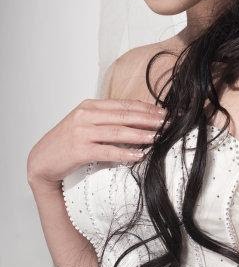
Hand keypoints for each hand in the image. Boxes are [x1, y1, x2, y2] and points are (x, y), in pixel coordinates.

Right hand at [27, 98, 166, 189]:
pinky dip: (125, 153)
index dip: (146, 109)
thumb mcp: (86, 124)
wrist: (42, 161)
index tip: (165, 113)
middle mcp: (86, 116)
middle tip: (168, 123)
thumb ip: (108, 120)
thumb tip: (139, 121)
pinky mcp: (79, 150)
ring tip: (158, 137)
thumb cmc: (67, 143)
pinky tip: (139, 155)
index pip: (124, 105)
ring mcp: (81, 132)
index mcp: (90, 106)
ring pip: (118, 132)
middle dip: (149, 119)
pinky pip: (107, 151)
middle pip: (124, 116)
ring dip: (141, 135)